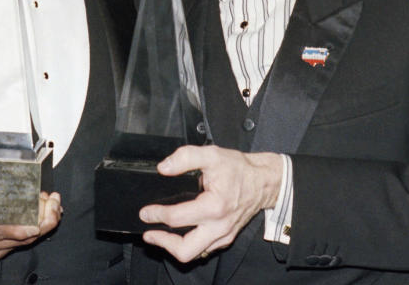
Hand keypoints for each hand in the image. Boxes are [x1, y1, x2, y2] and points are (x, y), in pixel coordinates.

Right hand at [0, 150, 61, 268]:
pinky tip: (44, 212)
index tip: (35, 219)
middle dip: (43, 220)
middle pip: (21, 237)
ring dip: (44, 223)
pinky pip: (23, 242)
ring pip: (26, 241)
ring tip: (53, 202)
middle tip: (53, 200)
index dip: (20, 226)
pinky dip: (37, 227)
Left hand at [138, 145, 281, 262]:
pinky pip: (204, 250)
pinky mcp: (226, 238)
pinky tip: (179, 235)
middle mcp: (219, 226)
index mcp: (214, 207)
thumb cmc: (239, 170)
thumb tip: (164, 167)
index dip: (157, 215)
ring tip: (160, 236)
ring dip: (173, 246)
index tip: (146, 212)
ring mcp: (223, 235)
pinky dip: (188, 245)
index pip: (177, 218)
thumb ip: (185, 158)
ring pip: (194, 254)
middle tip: (149, 233)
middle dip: (163, 242)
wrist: (263, 182)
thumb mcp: (211, 155)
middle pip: (185, 250)